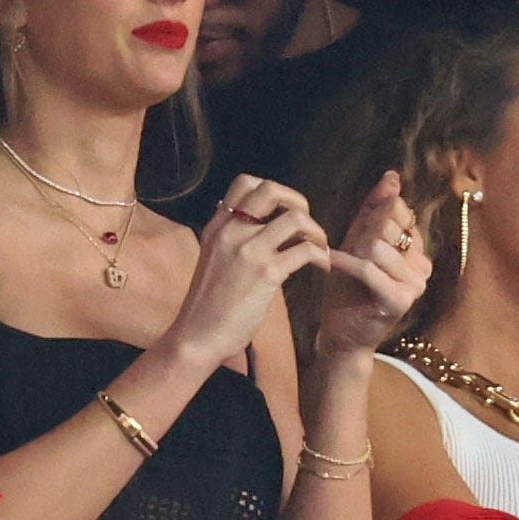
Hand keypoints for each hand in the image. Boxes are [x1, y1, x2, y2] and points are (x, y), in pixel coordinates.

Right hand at [169, 173, 331, 367]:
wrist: (197, 336)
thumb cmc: (209, 305)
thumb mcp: (215, 259)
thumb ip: (235, 240)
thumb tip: (272, 229)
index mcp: (218, 227)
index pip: (245, 183)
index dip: (275, 192)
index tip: (284, 213)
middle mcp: (231, 232)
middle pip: (272, 190)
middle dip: (299, 202)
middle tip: (306, 227)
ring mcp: (248, 251)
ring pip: (296, 218)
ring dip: (316, 231)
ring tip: (319, 249)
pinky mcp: (266, 274)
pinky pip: (305, 250)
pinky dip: (321, 256)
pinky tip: (321, 267)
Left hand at [315, 170, 430, 358]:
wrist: (340, 332)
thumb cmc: (347, 288)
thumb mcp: (358, 241)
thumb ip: (375, 209)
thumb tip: (392, 176)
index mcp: (416, 250)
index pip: (398, 210)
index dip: (371, 217)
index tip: (357, 236)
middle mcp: (423, 265)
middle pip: (388, 226)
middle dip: (361, 235)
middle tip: (348, 254)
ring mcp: (415, 284)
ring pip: (378, 245)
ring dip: (352, 252)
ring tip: (341, 266)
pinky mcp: (400, 299)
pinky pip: (369, 268)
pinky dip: (345, 263)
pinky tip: (331, 263)